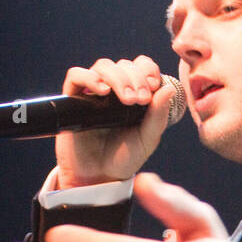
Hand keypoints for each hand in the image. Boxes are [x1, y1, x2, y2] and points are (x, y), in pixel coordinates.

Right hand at [55, 56, 178, 188]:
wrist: (99, 177)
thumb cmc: (125, 158)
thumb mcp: (147, 139)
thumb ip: (158, 116)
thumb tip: (168, 89)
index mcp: (135, 92)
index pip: (142, 66)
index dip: (148, 70)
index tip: (153, 86)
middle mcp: (115, 89)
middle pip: (124, 65)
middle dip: (135, 78)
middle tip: (140, 99)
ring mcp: (93, 92)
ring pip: (103, 66)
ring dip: (117, 77)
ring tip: (126, 100)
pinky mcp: (73, 99)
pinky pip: (76, 76)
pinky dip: (89, 78)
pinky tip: (102, 91)